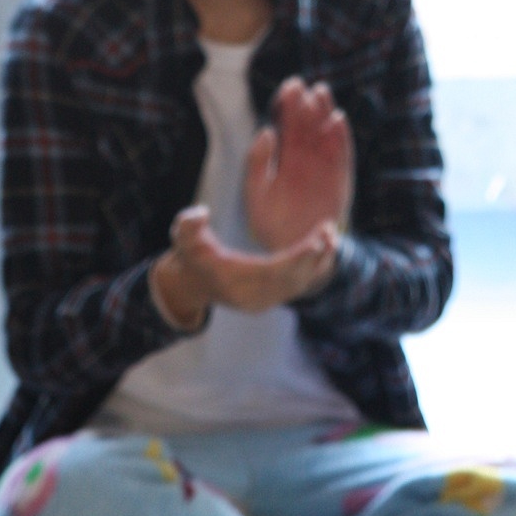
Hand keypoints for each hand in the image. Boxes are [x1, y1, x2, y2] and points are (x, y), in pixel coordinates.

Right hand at [157, 205, 341, 319]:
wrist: (192, 284)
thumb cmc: (191, 255)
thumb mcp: (182, 236)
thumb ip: (189, 224)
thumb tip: (201, 213)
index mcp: (233, 280)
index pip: (272, 271)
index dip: (296, 258)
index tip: (316, 242)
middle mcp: (251, 296)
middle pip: (291, 279)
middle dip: (313, 257)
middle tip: (330, 231)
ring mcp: (261, 301)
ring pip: (297, 285)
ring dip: (317, 263)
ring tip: (333, 236)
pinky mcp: (268, 299)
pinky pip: (296, 287)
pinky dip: (313, 270)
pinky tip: (326, 249)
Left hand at [244, 79, 353, 252]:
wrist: (293, 252)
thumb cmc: (271, 224)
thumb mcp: (255, 193)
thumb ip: (257, 163)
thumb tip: (265, 131)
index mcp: (284, 158)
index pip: (287, 124)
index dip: (289, 105)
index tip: (290, 86)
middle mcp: (305, 158)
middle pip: (307, 124)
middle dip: (307, 104)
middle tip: (305, 86)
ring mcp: (323, 167)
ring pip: (325, 133)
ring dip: (324, 113)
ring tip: (321, 94)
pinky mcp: (339, 179)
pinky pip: (342, 153)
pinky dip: (341, 137)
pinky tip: (337, 119)